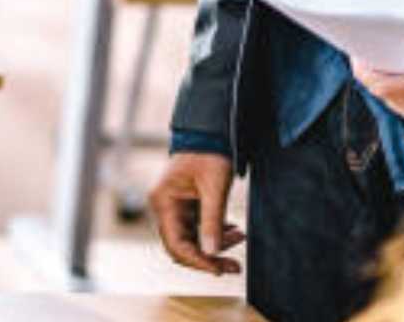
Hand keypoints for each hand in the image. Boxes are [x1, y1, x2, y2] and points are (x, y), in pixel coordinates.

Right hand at [149, 151, 241, 274]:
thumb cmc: (210, 154)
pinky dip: (214, 233)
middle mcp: (164, 207)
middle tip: (235, 267)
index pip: (176, 243)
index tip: (219, 269)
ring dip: (215, 245)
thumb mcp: (215, 188)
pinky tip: (233, 230)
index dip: (197, 260)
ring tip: (240, 236)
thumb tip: (212, 253)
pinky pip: (197, 230)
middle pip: (182, 247)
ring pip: (191, 241)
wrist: (210, 134)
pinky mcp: (185, 208)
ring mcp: (173, 208)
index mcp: (164, 201)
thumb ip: (212, 220)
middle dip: (208, 257)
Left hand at [353, 17, 403, 130]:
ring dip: (382, 82)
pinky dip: (393, 89)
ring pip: (389, 101)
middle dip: (372, 74)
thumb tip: (374, 40)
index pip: (385, 87)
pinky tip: (397, 74)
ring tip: (383, 61)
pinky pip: (399, 104)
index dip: (365, 71)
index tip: (357, 54)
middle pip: (384, 95)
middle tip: (366, 52)